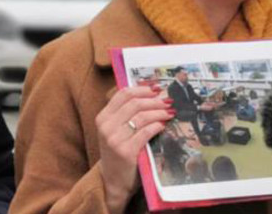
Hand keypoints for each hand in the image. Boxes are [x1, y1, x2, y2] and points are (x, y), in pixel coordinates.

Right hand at [95, 86, 174, 213]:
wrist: (113, 182)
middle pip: (134, 103)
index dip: (142, 89)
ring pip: (142, 116)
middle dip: (154, 100)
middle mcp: (106, 127)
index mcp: (102, 118)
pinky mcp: (126, 151)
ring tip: (169, 113)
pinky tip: (163, 125)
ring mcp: (115, 139)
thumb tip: (149, 93)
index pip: (123, 94)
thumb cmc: (117, 153)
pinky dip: (157, 126)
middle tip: (167, 101)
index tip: (156, 88)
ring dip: (159, 112)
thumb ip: (124, 114)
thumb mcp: (114, 131)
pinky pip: (146, 132)